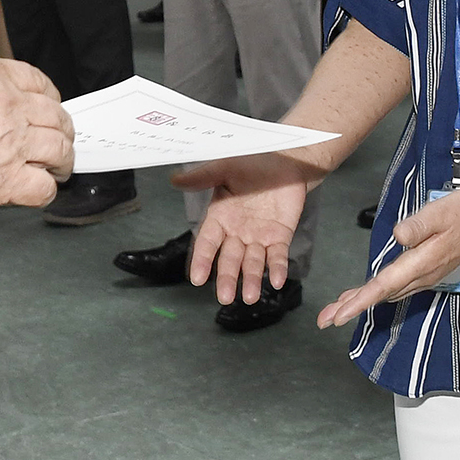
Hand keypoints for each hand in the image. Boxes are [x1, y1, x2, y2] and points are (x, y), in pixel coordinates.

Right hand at [0, 54, 72, 211]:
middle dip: (60, 129)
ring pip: (58, 149)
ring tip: (58, 168)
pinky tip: (39, 190)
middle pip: (55, 115)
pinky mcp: (5, 180)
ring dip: (61, 160)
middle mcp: (7, 104)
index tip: (47, 107)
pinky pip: (42, 188)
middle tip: (59, 140)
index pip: (35, 80)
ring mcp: (11, 143)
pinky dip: (45, 190)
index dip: (47, 98)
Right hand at [172, 153, 316, 303]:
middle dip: (226, 278)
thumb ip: (203, 177)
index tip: (196, 278)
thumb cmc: (253, 163)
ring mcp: (259, 236)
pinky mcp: (280, 237)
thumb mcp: (225, 168)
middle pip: (230, 259)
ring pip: (253, 263)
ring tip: (249, 297)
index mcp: (220, 217)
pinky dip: (277, 268)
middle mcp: (237, 232)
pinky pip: (278, 256)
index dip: (202, 260)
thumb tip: (175, 179)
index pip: (208, 242)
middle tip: (224, 297)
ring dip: (250, 280)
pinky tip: (276, 281)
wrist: (285, 161)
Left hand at [319, 186, 459, 328]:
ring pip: (387, 293)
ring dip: (362, 301)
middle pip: (380, 295)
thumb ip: (419, 225)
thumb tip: (398, 236)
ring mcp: (425, 275)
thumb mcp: (440, 211)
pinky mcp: (427, 271)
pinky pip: (396, 287)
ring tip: (336, 309)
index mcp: (421, 262)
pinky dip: (376, 293)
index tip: (339, 314)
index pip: (384, 285)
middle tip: (324, 320)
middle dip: (351, 308)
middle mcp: (422, 275)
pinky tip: (365, 293)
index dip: (359, 301)